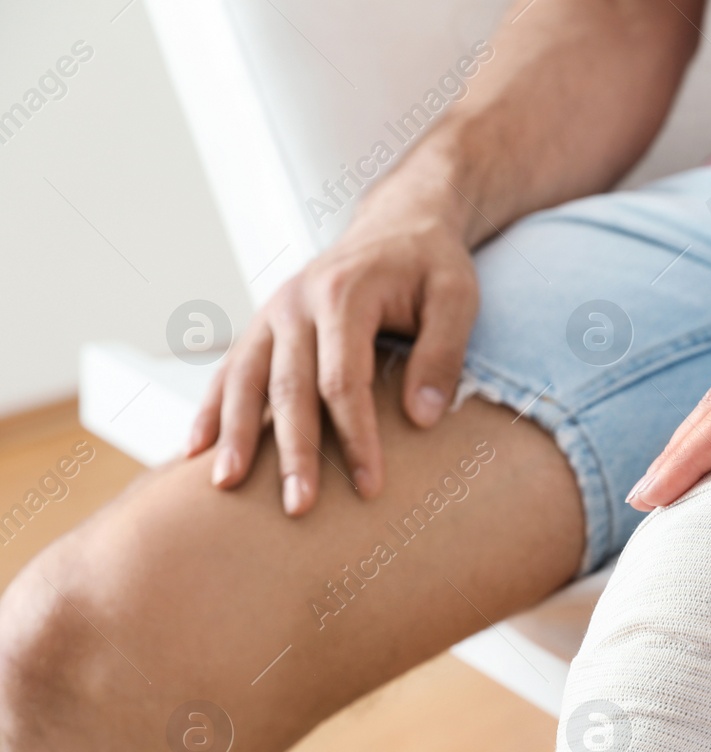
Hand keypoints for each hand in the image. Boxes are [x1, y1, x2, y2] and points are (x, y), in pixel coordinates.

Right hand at [187, 191, 478, 514]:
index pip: (344, 381)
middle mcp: (297, 303)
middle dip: (293, 453)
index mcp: (344, 295)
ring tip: (225, 487)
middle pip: (288, 389)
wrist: (399, 224)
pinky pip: (229, 371)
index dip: (356, 438)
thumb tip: (422, 419)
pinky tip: (195, 451)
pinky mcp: (262, 326)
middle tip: (297, 509)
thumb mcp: (457, 298)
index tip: (370, 487)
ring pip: (245, 381)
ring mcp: (271, 313)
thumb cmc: (432, 266)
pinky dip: (210, 410)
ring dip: (234, 436)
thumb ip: (443, 354)